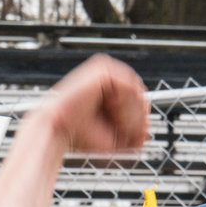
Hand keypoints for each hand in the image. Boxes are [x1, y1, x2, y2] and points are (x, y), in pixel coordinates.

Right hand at [32, 54, 149, 155]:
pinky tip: (111, 113)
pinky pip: (130, 88)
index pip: (139, 97)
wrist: (58, 130)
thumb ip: (135, 131)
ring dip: (131, 114)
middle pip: (141, 95)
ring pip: (137, 92)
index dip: (140, 118)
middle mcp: (107, 74)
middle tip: (126, 132)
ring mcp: (105, 69)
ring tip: (116, 125)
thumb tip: (147, 132)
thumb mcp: (115, 136)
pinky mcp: (103, 69)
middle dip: (137, 118)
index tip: (135, 135)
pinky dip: (125, 106)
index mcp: (108, 86)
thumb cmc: (79, 134)